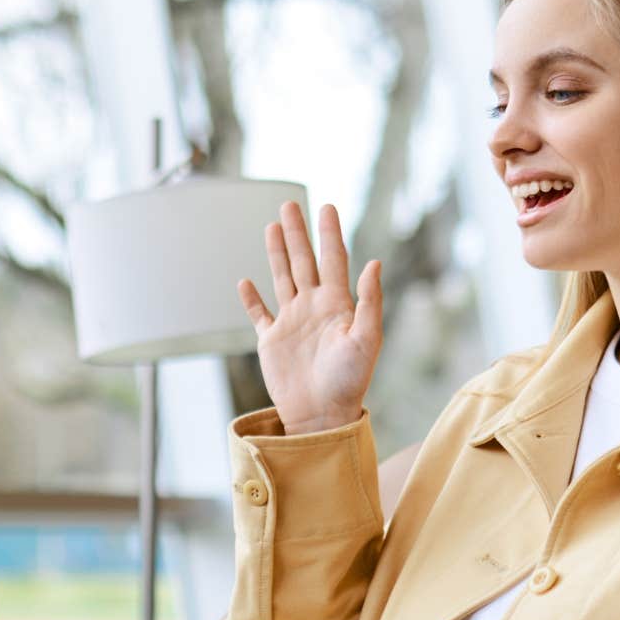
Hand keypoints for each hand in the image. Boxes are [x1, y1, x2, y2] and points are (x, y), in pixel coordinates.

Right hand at [236, 202, 383, 435]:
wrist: (322, 415)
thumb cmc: (349, 381)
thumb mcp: (367, 339)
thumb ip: (370, 301)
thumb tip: (374, 262)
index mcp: (337, 305)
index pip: (333, 259)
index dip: (330, 233)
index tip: (327, 207)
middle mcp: (313, 308)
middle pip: (303, 261)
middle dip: (298, 233)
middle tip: (291, 204)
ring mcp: (291, 322)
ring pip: (282, 278)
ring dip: (277, 253)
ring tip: (273, 226)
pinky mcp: (271, 341)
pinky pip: (259, 314)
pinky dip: (251, 299)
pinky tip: (245, 282)